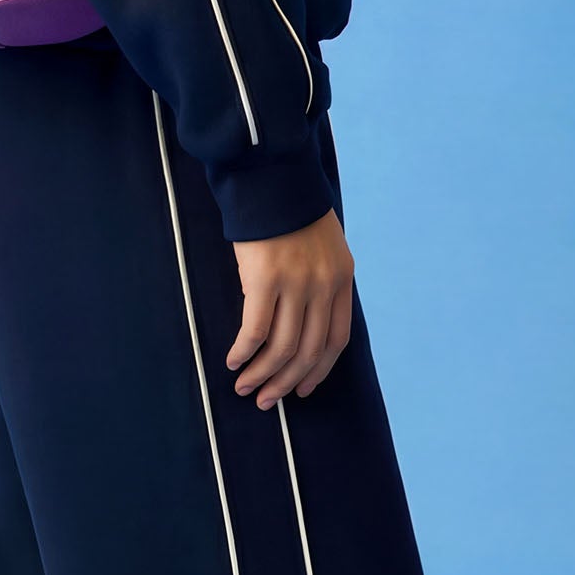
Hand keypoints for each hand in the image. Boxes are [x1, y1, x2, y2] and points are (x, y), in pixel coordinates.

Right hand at [226, 207, 352, 408]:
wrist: (271, 174)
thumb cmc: (289, 208)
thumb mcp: (323, 243)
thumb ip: (320, 279)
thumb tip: (302, 321)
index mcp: (341, 277)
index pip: (336, 339)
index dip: (318, 370)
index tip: (302, 389)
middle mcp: (323, 285)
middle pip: (308, 350)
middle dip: (287, 382)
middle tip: (267, 400)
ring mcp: (296, 283)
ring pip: (282, 347)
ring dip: (263, 375)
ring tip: (246, 388)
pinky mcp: (264, 279)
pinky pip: (255, 329)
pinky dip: (244, 351)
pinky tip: (233, 361)